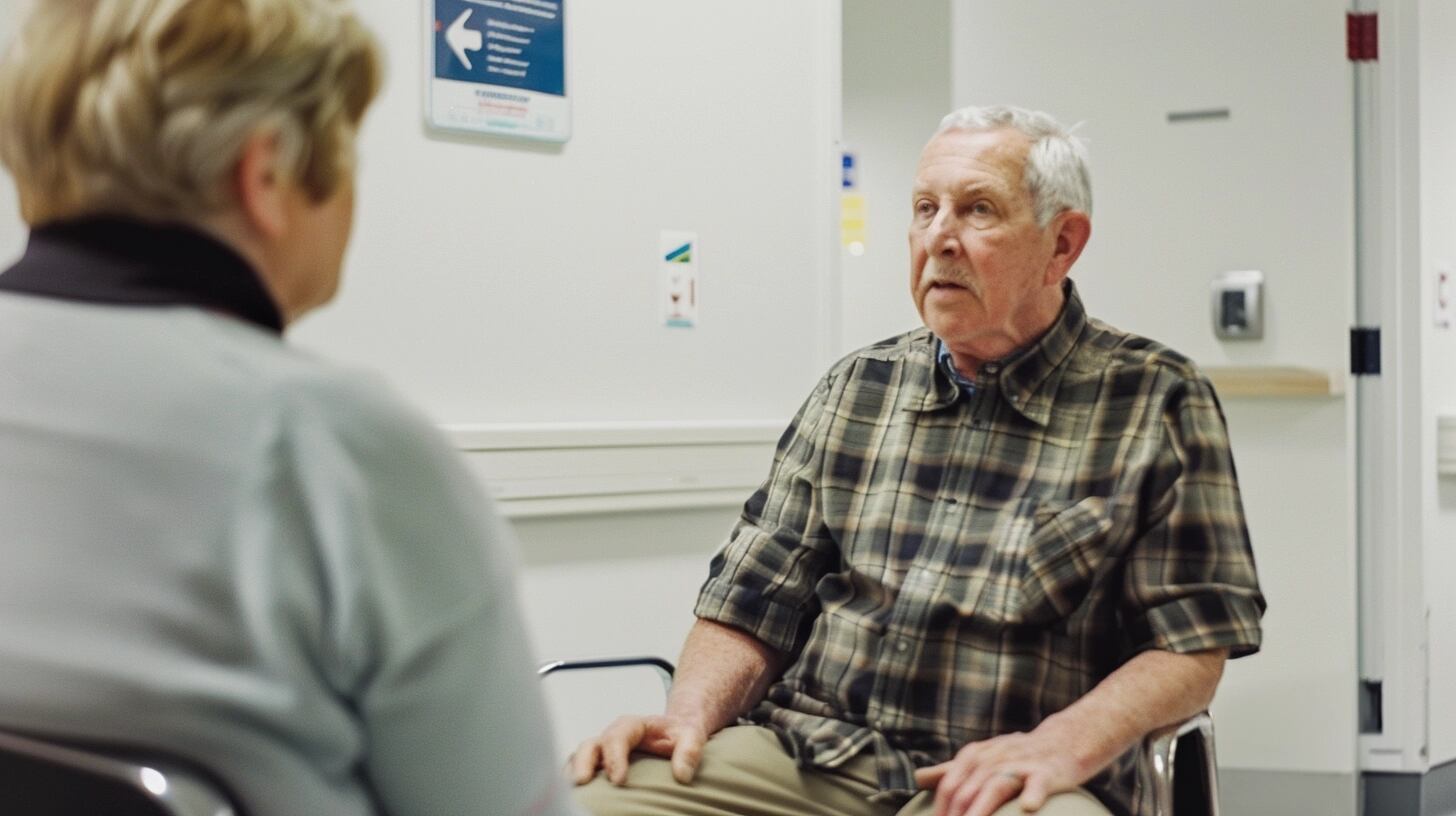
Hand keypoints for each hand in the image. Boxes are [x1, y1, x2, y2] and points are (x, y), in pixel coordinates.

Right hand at [569, 714, 708, 786]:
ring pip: (580, 757)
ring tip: (572, 791)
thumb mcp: (691, 736)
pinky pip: (581, 769)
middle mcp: (613, 737)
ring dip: (574, 772)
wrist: (674, 731)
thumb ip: (689, 750)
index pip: (618, 737)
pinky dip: (575, 780)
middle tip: (582, 782)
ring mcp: (604, 751)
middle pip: (590, 745)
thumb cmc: (679, 734)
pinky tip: (577, 795)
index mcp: (633, 726)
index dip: (615, 757)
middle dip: (583, 763)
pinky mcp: (600, 764)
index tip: (619, 779)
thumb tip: (682, 774)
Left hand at [913, 729, 1085, 815]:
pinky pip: (1038, 784)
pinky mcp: (1046, 773)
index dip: (941, 812)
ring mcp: (1020, 764)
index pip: (949, 787)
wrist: (1062, 741)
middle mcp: (994, 758)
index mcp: (974, 756)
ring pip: (995, 787)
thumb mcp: (981, 757)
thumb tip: (918, 778)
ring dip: (980, 811)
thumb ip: (951, 770)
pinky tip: (1027, 808)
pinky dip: (1032, 795)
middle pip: (967, 790)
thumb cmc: (1015, 755)